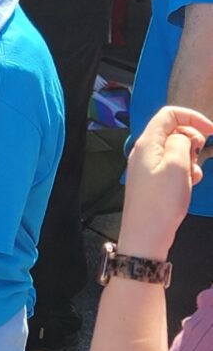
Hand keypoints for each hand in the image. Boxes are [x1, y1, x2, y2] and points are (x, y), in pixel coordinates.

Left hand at [121, 104, 212, 255]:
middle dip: (192, 140)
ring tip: (192, 176)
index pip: (169, 113)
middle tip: (198, 157)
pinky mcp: (153, 182)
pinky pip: (173, 167)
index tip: (212, 131)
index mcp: (147, 143)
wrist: (146, 237)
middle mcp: (144, 151)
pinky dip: (185, 172)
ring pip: (175, 150)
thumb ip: (182, 141)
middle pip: (173, 130)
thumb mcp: (177, 165)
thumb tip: (184, 135)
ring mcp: (147, 167)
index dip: (193, 117)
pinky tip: (189, 185)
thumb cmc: (162, 202)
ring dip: (190, 159)